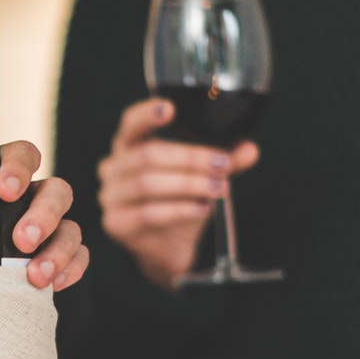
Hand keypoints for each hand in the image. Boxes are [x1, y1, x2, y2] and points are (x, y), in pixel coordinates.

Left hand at [0, 140, 88, 288]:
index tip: (3, 189)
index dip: (19, 166)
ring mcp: (45, 232)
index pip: (22, 155)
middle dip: (44, 214)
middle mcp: (28, 200)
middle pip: (56, 191)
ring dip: (59, 250)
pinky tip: (52, 285)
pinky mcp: (52, 262)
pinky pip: (77, 260)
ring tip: (34, 276)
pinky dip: (71, 269)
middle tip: (20, 240)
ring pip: (70, 228)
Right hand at [99, 98, 258, 287]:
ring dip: (188, 184)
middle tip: (222, 163)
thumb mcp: (203, 176)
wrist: (167, 249)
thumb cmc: (179, 202)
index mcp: (129, 146)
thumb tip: (249, 149)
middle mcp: (113, 168)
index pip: (131, 123)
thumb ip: (224, 160)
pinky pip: (148, 213)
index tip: (170, 109)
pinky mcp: (116, 223)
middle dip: (190, 158)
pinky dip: (180, 209)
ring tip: (219, 187)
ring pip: (147, 184)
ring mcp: (111, 196)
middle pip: (148, 155)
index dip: (147, 114)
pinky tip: (203, 208)